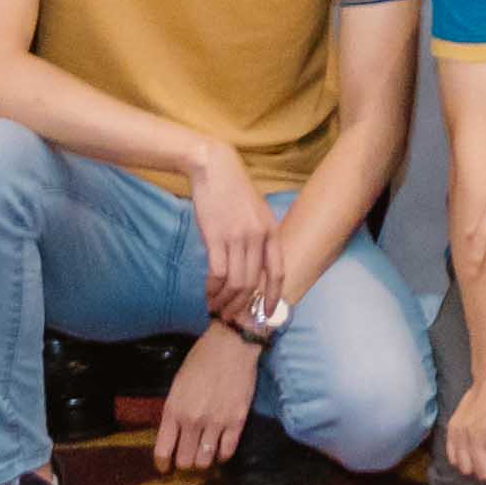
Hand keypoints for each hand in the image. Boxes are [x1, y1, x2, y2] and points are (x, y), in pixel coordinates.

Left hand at [153, 319, 263, 474]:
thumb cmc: (200, 360)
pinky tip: (220, 451)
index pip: (163, 452)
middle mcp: (192, 421)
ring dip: (203, 462)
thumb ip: (174, 413)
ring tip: (204, 455)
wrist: (231, 345)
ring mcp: (216, 423)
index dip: (162, 465)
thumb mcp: (177, 386)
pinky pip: (227, 452)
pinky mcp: (237, 421)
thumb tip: (175, 437)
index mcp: (173, 411)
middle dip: (184, 463)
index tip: (165, 467)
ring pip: (205, 461)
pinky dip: (222, 456)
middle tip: (188, 458)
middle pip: (185, 461)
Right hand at [184, 148, 288, 327]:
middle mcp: (258, 236)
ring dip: (225, 301)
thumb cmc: (234, 192)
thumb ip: (259, 238)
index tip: (266, 313)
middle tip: (231, 317)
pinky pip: (217, 274)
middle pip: (253, 282)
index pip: (278, 271)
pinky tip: (207, 295)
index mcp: (271, 231)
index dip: (272, 296)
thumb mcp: (256, 213)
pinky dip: (212, 289)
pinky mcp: (216, 237)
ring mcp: (238, 237)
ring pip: (236, 282)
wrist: (214, 168)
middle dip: (242, 305)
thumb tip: (255, 270)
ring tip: (216, 309)